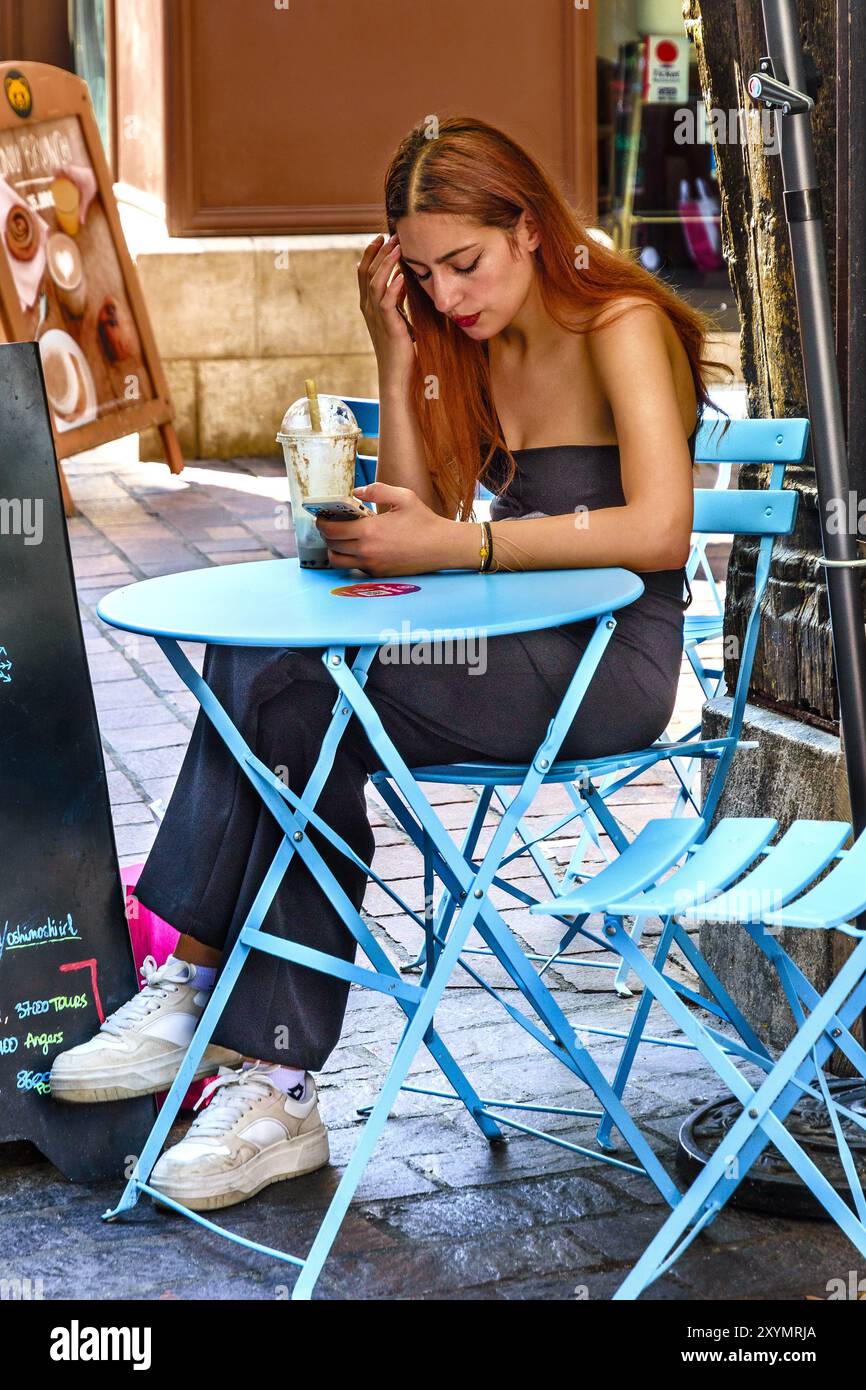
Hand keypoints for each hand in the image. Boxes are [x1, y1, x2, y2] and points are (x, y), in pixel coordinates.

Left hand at [315, 482, 463, 576]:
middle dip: (326, 534)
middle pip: (331, 546)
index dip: (322, 522)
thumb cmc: (424, 521)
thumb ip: (376, 490)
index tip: (322, 515)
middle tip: (330, 524)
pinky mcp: (378, 573)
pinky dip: (350, 557)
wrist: (442, 547)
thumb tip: (356, 491)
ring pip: (338, 561)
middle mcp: (367, 551)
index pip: (331, 530)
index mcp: (370, 531)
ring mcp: (372, 565)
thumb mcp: (403, 497)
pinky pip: (354, 567)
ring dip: (334, 549)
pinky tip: (358, 545)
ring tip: (341, 538)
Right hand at [357, 233, 415, 384]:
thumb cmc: (400, 346)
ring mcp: (376, 317)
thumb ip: (397, 298)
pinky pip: (387, 303)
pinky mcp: (389, 326)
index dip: (371, 253)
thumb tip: (402, 278)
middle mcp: (368, 308)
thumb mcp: (398, 316)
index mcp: (369, 304)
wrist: (397, 373)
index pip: (364, 272)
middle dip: (378, 252)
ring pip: (375, 284)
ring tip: (397, 249)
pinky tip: (401, 277)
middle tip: (390, 235)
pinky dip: (393, 288)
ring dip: (386, 265)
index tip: (381, 237)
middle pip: (367, 273)